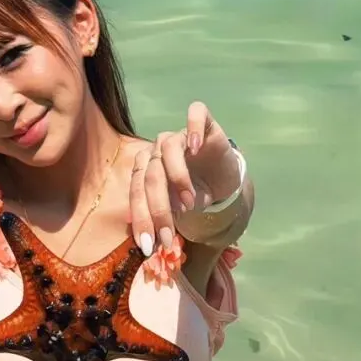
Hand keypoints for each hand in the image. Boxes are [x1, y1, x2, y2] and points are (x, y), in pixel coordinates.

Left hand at [128, 101, 238, 253]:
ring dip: (178, 180)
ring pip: (169, 150)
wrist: (223, 180)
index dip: (142, 218)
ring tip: (189, 204)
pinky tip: (196, 149)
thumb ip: (162, 219)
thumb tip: (150, 245)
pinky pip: (195, 115)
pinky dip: (193, 129)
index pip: (137, 192)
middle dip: (159, 210)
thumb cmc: (196, 195)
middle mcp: (156, 150)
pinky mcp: (202, 122)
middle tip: (169, 237)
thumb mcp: (177, 211)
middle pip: (151, 176)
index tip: (149, 246)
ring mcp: (178, 135)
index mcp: (144, 169)